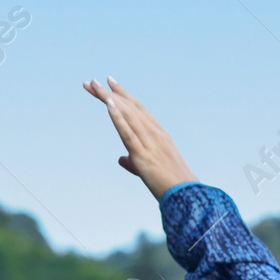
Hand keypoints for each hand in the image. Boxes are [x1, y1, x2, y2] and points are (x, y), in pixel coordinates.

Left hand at [83, 77, 196, 199]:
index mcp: (161, 136)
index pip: (140, 110)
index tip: (111, 83)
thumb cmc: (174, 185)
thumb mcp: (152, 169)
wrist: (188, 197)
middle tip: (91, 82)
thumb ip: (135, 162)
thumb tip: (121, 159)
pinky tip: (108, 104)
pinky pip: (128, 133)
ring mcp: (150, 144)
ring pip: (127, 115)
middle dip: (110, 93)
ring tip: (93, 86)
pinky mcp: (143, 155)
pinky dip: (118, 117)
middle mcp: (156, 135)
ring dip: (109, 99)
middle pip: (130, 108)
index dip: (125, 95)